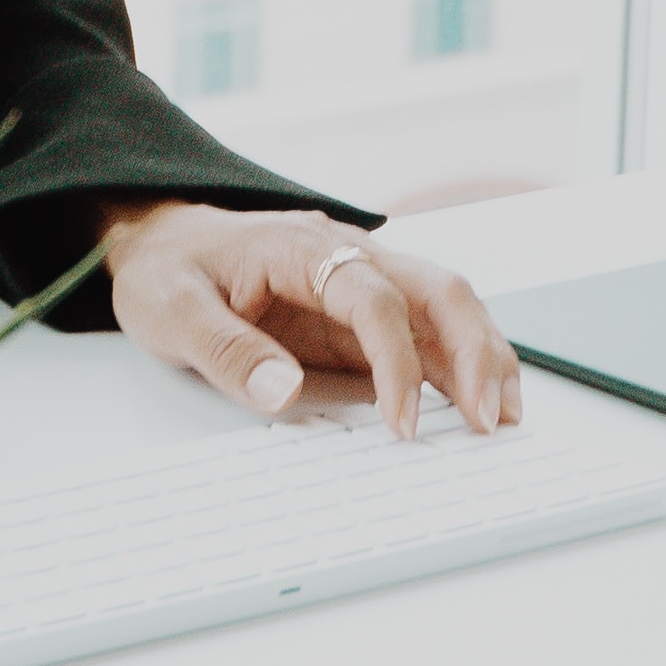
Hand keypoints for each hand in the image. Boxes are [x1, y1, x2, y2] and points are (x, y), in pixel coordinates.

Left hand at [96, 203, 520, 440]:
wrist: (163, 241)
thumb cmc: (170, 270)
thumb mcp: (172, 310)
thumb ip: (225, 350)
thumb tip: (281, 392)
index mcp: (304, 248)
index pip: (375, 298)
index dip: (397, 362)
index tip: (402, 424)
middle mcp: (350, 256)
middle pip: (439, 290)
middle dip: (475, 352)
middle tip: (488, 420)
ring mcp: (365, 283)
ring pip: (449, 308)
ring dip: (485, 358)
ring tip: (502, 419)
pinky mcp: (365, 314)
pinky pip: (430, 333)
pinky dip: (463, 365)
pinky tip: (480, 405)